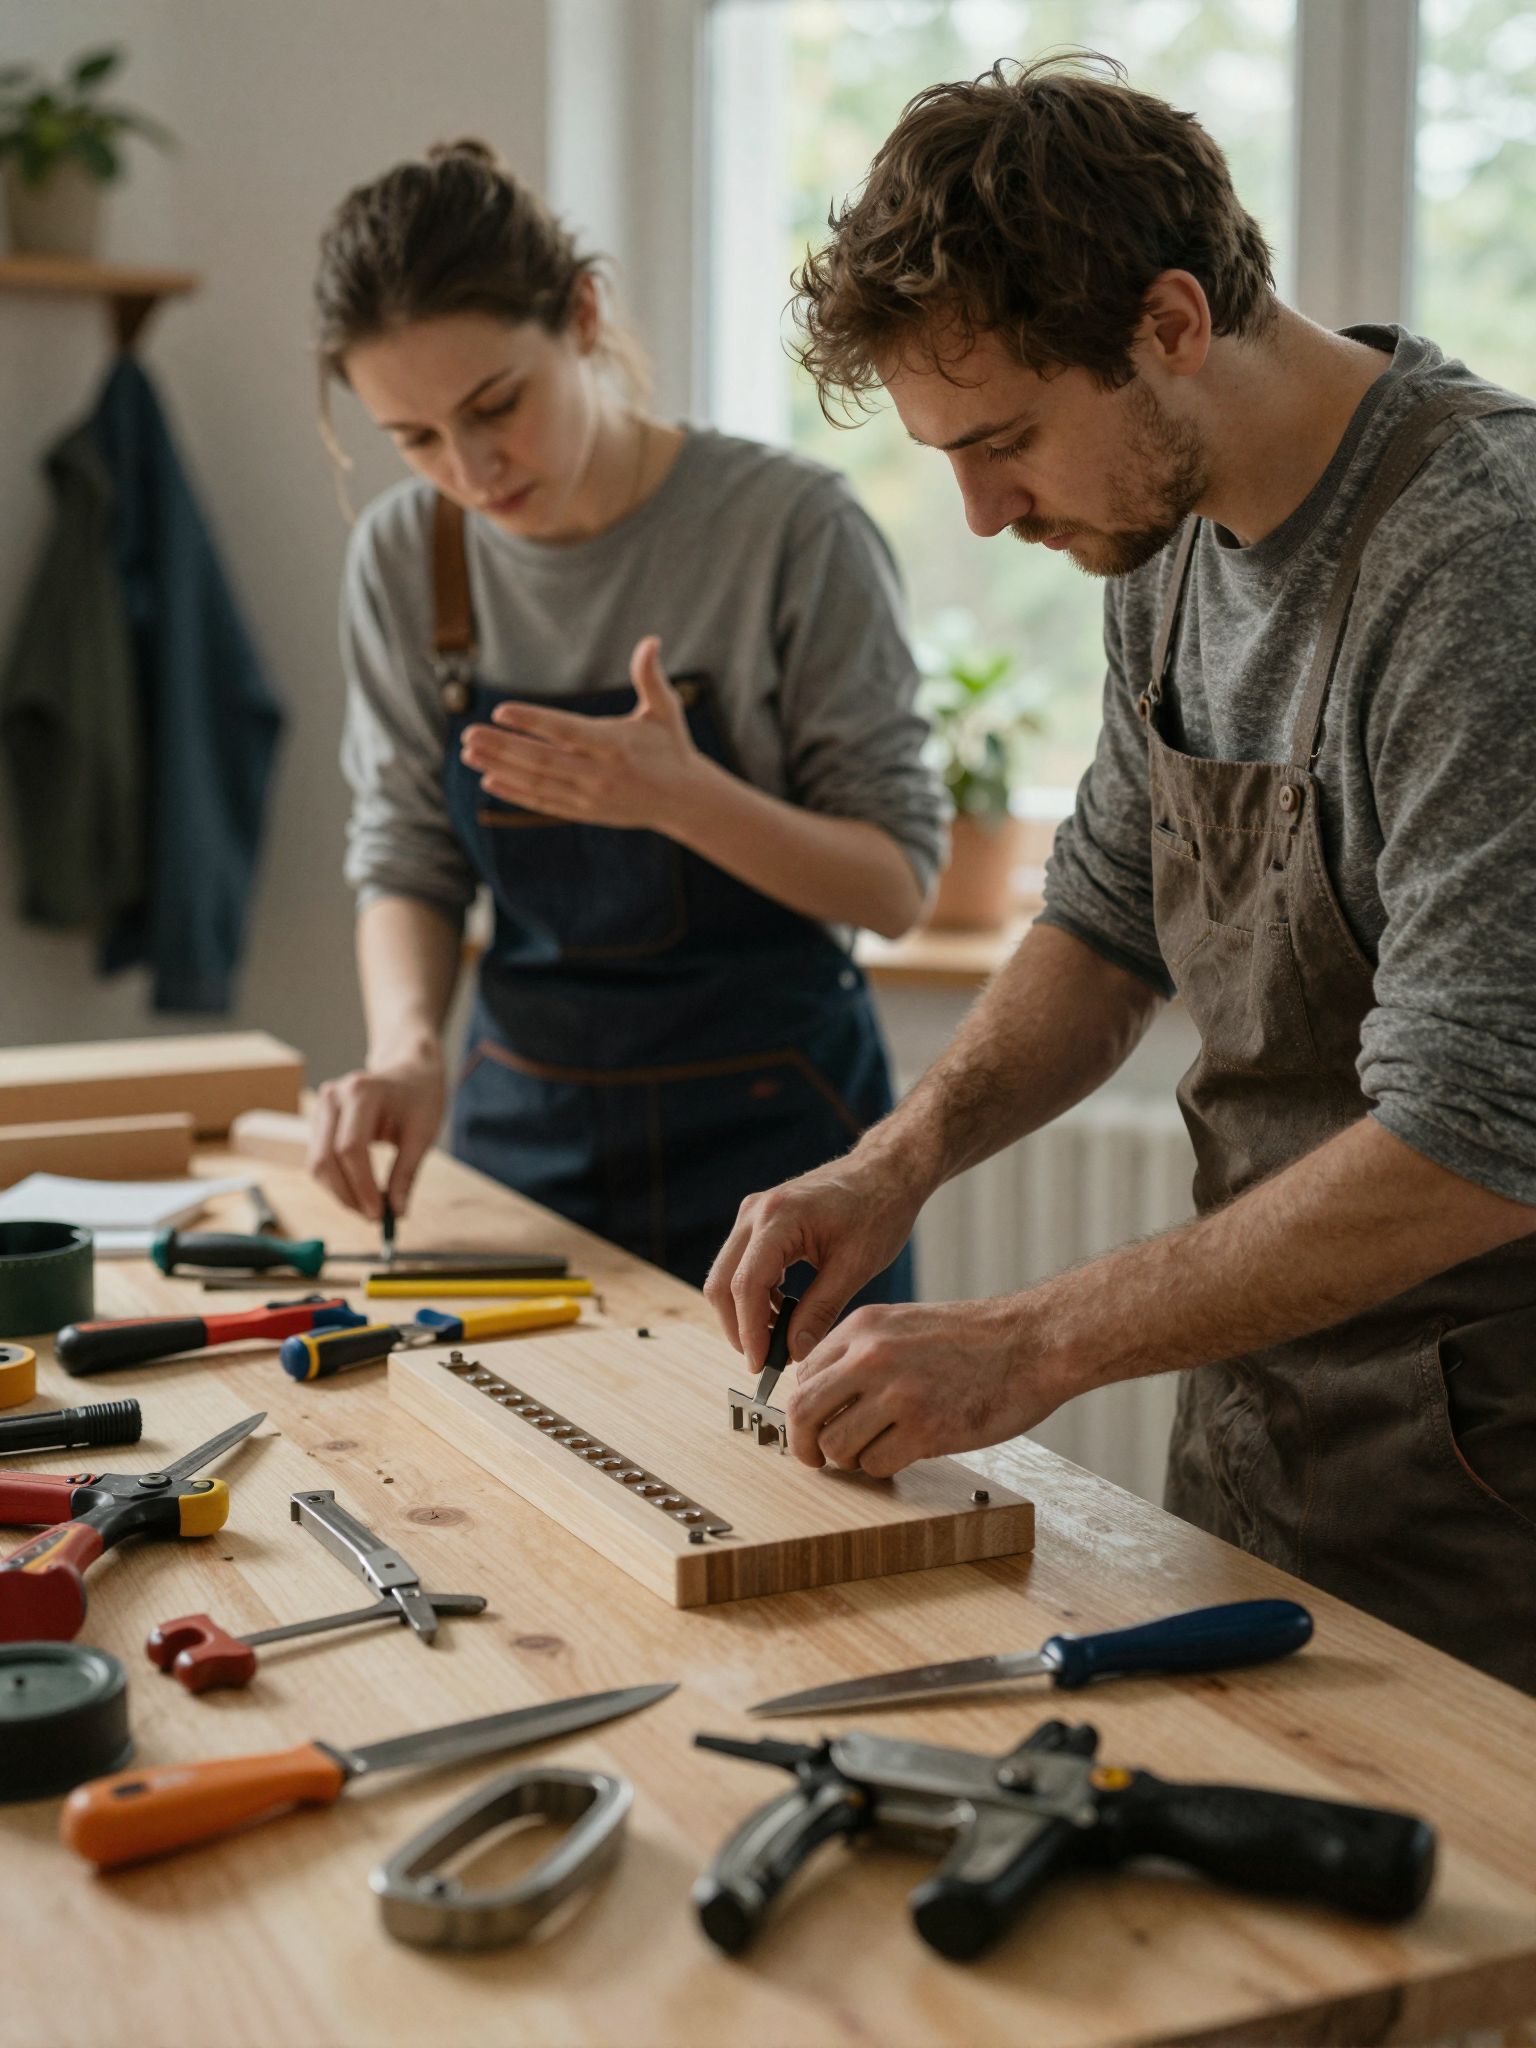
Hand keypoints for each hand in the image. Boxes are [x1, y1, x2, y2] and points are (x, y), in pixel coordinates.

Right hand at [307, 1054, 445, 1221]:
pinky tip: (359, 1192)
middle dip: (346, 1195)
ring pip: (317, 1162)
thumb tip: (396, 1212)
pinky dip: (336, 1181)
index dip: (361, 1185)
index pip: (351, 1148)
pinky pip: (319, 1158)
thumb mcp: (423, 1133)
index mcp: (362, 1092)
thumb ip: (406, 1173)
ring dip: (340, 1192)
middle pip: (325, 1158)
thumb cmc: (420, 1097)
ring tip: (369, 1207)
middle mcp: (334, 1096)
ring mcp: (322, 1106)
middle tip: (372, 1218)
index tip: (379, 1213)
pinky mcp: (319, 1120)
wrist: (409, 1069)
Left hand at [459, 634, 704, 829]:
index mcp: (617, 745)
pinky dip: (515, 793)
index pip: (567, 731)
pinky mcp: (585, 811)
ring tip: (469, 753)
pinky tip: (489, 779)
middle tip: (469, 733)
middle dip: (503, 747)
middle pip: (543, 760)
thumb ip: (651, 677)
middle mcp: (601, 773)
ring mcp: (591, 796)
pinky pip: (543, 802)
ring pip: (538, 782)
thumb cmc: (671, 748)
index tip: (501, 710)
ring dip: (500, 767)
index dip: (533, 721)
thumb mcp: (666, 711)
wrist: (684, 800)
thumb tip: (651, 640)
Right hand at [705, 1150, 925, 1373]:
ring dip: (746, 1311)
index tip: (762, 1365)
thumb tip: (794, 1352)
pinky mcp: (759, 1220)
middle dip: (739, 1327)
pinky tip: (784, 1311)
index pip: (747, 1285)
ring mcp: (753, 1213)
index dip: (750, 1331)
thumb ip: (821, 1310)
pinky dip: (755, 1294)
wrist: (885, 1172)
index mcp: (779, 1218)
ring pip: (727, 1275)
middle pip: (723, 1282)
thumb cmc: (878, 1210)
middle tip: (766, 1360)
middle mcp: (756, 1212)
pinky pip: (742, 1264)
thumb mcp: (855, 1266)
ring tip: (780, 1339)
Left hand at [784, 1296, 1067, 1476]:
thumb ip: (862, 1353)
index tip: (815, 1424)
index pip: (802, 1376)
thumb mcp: (904, 1325)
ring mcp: (898, 1393)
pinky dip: (884, 1468)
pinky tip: (905, 1453)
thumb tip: (825, 1396)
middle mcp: (872, 1357)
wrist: (1032, 1343)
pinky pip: (876, 1464)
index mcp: (863, 1327)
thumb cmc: (975, 1339)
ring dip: (849, 1460)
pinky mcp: (926, 1429)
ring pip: (836, 1445)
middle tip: (815, 1458)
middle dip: (803, 1444)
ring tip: (873, 1451)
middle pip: (803, 1411)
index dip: (805, 1408)